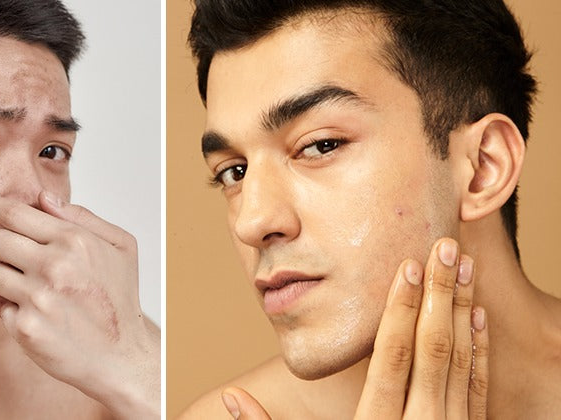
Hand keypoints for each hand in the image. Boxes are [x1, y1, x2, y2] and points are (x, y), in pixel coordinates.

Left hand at [0, 190, 159, 418]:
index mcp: (74, 240)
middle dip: (2, 246)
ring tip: (34, 290)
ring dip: (5, 279)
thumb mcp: (121, 246)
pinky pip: (0, 306)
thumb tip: (43, 198)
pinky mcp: (25, 328)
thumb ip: (83, 217)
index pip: (13, 213)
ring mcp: (37, 298)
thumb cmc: (120, 297)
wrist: (123, 355)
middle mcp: (53, 266)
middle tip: (22, 261)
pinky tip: (41, 316)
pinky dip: (15, 310)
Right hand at [220, 238, 488, 418]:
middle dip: (440, 296)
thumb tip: (230, 396)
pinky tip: (477, 319)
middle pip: (432, 352)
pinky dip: (479, 351)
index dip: (401, 310)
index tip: (407, 268)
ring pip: (461, 365)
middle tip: (446, 249)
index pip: (393, 358)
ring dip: (463, 313)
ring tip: (464, 269)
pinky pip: (478, 390)